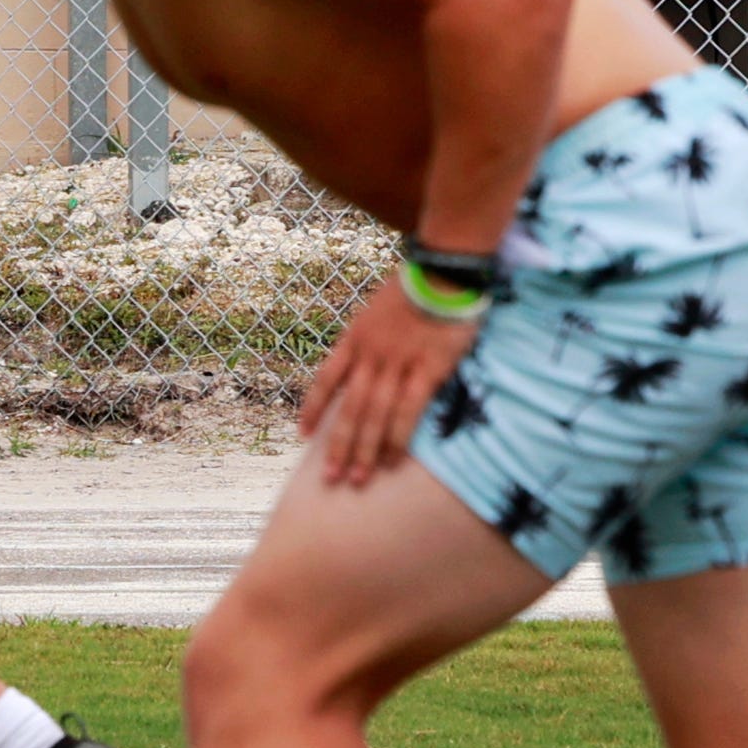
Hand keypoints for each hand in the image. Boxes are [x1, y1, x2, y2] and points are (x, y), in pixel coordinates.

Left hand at [296, 273, 484, 492]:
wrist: (445, 269)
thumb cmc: (416, 287)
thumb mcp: (377, 309)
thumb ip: (368, 338)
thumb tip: (364, 363)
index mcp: (354, 338)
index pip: (326, 379)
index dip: (314, 410)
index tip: (303, 435)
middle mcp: (370, 354)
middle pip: (348, 407)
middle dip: (337, 445)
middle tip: (330, 479)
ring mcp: (397, 363)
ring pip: (374, 414)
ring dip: (364, 450)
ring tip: (358, 479)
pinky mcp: (428, 368)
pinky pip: (409, 410)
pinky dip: (397, 437)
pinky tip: (392, 459)